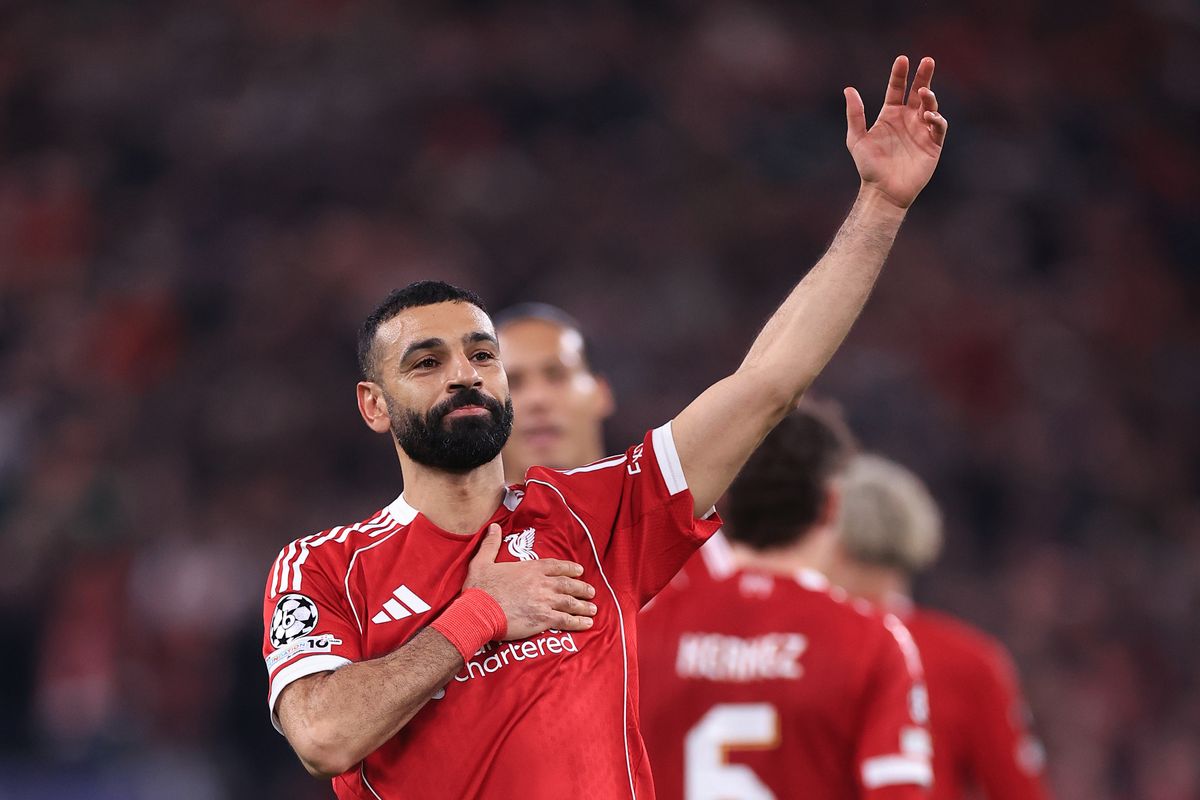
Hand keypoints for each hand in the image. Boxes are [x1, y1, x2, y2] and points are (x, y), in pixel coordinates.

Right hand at [463, 524, 596, 639]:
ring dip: (584, 606)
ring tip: (593, 609)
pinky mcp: (543, 619)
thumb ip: (491, 544)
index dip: (569, 568)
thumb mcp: (482, 561)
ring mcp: (544, 601)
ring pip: (570, 602)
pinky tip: (586, 624)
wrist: (478, 612)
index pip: (556, 566)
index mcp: (530, 569)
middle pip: (568, 584)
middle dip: (581, 588)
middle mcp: (541, 583)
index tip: (579, 571)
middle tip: (591, 592)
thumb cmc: (479, 588)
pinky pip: (566, 620)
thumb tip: (494, 527)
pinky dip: (578, 622)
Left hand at [845, 55, 947, 209]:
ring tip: (924, 93)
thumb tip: (848, 89)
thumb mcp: (857, 138)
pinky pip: (938, 127)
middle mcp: (907, 120)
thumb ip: (855, 114)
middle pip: (918, 92)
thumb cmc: (869, 167)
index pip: (897, 89)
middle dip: (923, 76)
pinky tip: (928, 117)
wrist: (883, 191)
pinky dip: (936, 119)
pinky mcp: (932, 144)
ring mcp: (921, 131)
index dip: (900, 74)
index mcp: (890, 115)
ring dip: (930, 97)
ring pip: (931, 107)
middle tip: (928, 60)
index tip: (902, 60)